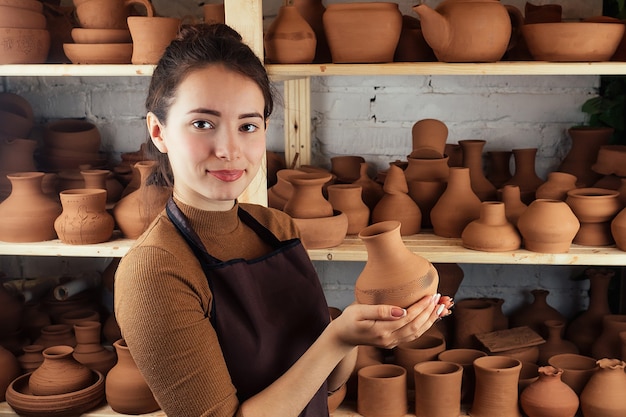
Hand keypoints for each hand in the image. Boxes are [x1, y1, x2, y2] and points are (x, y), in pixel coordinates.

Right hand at [329, 293, 453, 349]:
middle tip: (440, 299)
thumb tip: (401, 310)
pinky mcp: (393, 342)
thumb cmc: (349, 320)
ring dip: (430, 320)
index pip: (408, 318)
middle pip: (416, 326)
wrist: (342, 336)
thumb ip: (379, 311)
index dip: (421, 307)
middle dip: (429, 312)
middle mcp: (389, 339)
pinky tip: (430, 317)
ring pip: (417, 333)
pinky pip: (413, 335)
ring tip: (440, 307)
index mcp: (382, 331)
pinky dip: (424, 325)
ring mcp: (392, 343)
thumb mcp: (359, 311)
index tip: (430, 296)